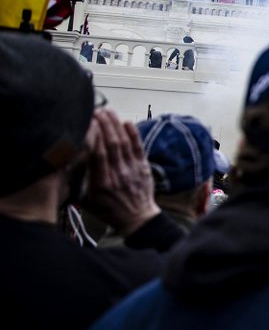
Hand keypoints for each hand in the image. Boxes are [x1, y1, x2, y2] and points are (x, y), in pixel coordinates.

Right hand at [82, 109, 159, 234]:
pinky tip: (127, 122)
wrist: (137, 218)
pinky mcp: (143, 167)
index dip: (93, 136)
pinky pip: (139, 147)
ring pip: (124, 143)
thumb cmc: (108, 209)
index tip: (86, 122)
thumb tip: (63, 166)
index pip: (97, 154)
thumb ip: (76, 183)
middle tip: (96, 111)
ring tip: (108, 112)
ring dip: (116, 125)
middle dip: (104, 125)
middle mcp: (118, 173)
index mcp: (102, 181)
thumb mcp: (86, 201)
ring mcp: (132, 169)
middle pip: (111, 144)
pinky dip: (134, 134)